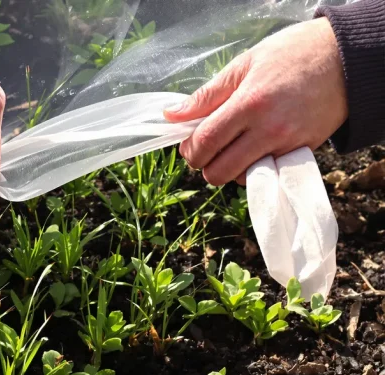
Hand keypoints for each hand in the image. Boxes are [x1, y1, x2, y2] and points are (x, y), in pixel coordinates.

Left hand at [163, 18, 346, 185]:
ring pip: (242, 179)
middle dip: (205, 165)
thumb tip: (172, 115)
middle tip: (208, 149)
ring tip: (234, 146)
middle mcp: (268, 129)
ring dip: (230, 168)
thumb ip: (206, 95)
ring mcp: (287, 144)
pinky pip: (268, 174)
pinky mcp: (303, 152)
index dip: (189, 150)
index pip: (205, 143)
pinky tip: (254, 150)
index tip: (189, 143)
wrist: (344, 59)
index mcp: (248, 104)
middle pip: (219, 172)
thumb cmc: (290, 55)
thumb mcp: (243, 65)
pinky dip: (255, 168)